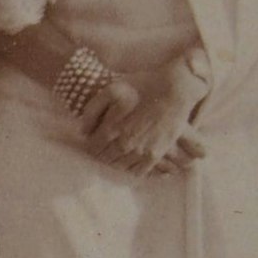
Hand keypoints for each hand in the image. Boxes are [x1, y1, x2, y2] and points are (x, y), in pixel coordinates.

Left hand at [84, 53, 209, 175]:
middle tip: (105, 145)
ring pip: (120, 166)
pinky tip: (131, 158)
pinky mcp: (156, 154)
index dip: (91, 143)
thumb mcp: (110, 89)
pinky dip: (131, 168)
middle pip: (105, 158)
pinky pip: (138, 171)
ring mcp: (142, 151)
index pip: (93, 148)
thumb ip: (92, 110)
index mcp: (112, 129)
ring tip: (117, 151)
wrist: (174, 89)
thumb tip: (83, 130)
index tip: (94, 139)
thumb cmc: (142, 86)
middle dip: (102, 152)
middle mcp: (125, 144)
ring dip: (115, 160)